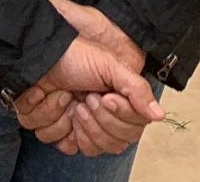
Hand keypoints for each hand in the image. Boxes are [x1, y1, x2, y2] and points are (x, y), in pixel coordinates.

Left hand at [42, 0, 152, 154]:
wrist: (41, 52)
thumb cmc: (75, 55)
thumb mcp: (110, 66)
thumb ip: (136, 89)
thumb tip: (158, 114)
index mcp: (118, 108)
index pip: (131, 133)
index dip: (119, 117)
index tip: (106, 97)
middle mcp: (101, 121)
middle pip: (111, 145)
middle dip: (98, 120)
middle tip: (86, 96)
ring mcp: (78, 128)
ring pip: (85, 147)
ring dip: (74, 119)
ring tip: (67, 96)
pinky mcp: (55, 130)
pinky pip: (58, 142)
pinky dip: (52, 119)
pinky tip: (52, 99)